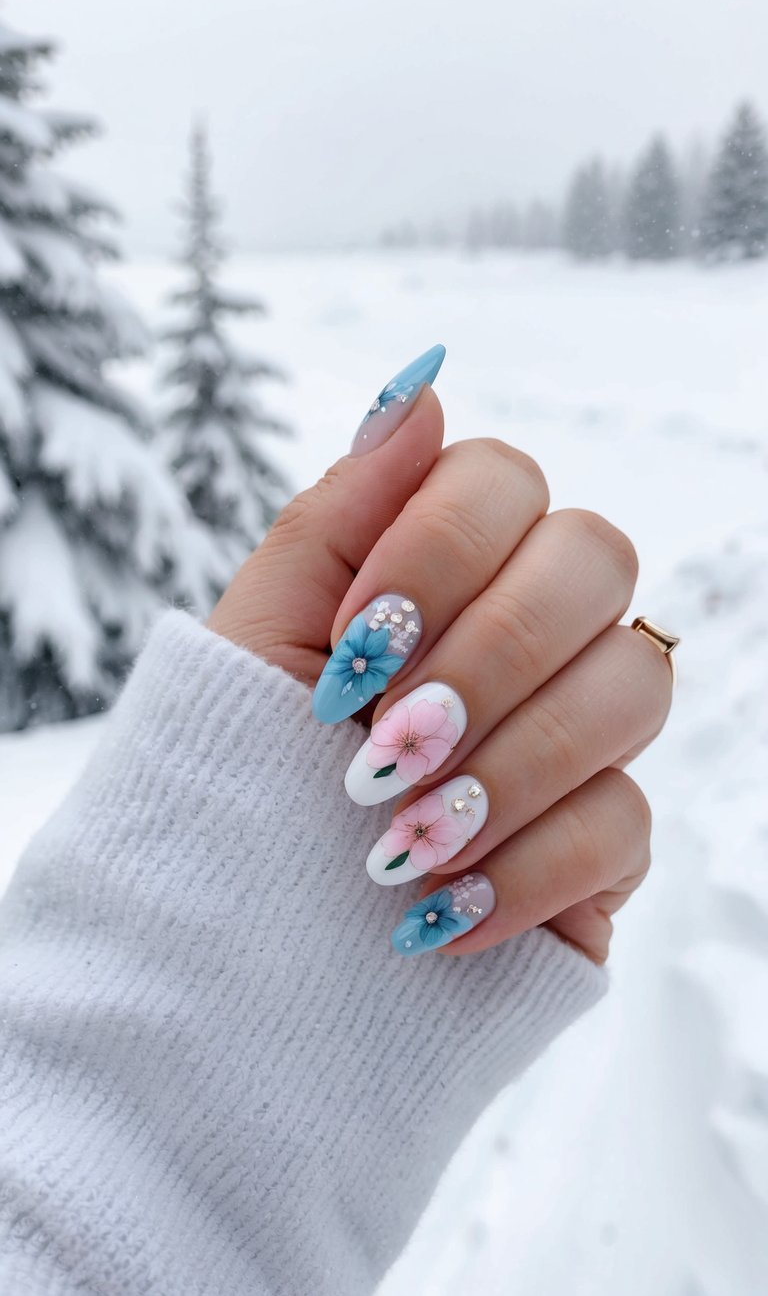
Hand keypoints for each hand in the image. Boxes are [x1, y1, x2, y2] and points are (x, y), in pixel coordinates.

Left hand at [210, 379, 671, 963]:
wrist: (235, 937)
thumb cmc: (242, 769)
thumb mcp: (260, 635)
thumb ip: (341, 514)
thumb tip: (423, 384)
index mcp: (448, 565)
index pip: (509, 480)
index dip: (441, 549)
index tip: (351, 642)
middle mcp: (531, 629)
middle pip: (599, 558)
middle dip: (488, 655)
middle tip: (387, 742)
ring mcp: (577, 732)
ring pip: (633, 684)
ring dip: (507, 767)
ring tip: (397, 841)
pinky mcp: (601, 842)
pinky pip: (627, 822)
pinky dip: (523, 870)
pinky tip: (438, 911)